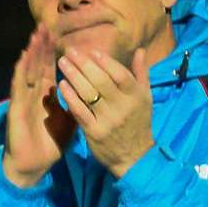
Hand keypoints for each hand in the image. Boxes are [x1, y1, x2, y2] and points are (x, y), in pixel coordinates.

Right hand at [2, 26, 74, 186]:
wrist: (34, 163)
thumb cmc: (50, 142)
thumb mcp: (71, 119)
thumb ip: (79, 102)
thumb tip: (95, 90)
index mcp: (47, 95)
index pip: (51, 69)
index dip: (55, 52)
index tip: (60, 35)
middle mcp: (34, 93)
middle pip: (38, 65)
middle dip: (42, 46)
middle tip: (46, 25)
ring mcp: (24, 99)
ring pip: (28, 71)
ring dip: (31, 53)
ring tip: (35, 35)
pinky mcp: (17, 108)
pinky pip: (19, 87)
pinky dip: (21, 71)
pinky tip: (23, 57)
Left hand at [57, 45, 154, 176]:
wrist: (135, 157)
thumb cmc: (139, 123)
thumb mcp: (145, 99)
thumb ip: (141, 74)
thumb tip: (139, 50)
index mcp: (136, 97)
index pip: (121, 75)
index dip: (106, 62)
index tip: (92, 52)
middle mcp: (123, 108)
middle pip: (101, 81)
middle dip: (83, 64)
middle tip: (70, 51)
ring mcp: (108, 120)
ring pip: (88, 93)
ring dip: (73, 76)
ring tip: (62, 63)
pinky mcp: (94, 132)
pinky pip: (79, 111)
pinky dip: (70, 97)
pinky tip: (62, 85)